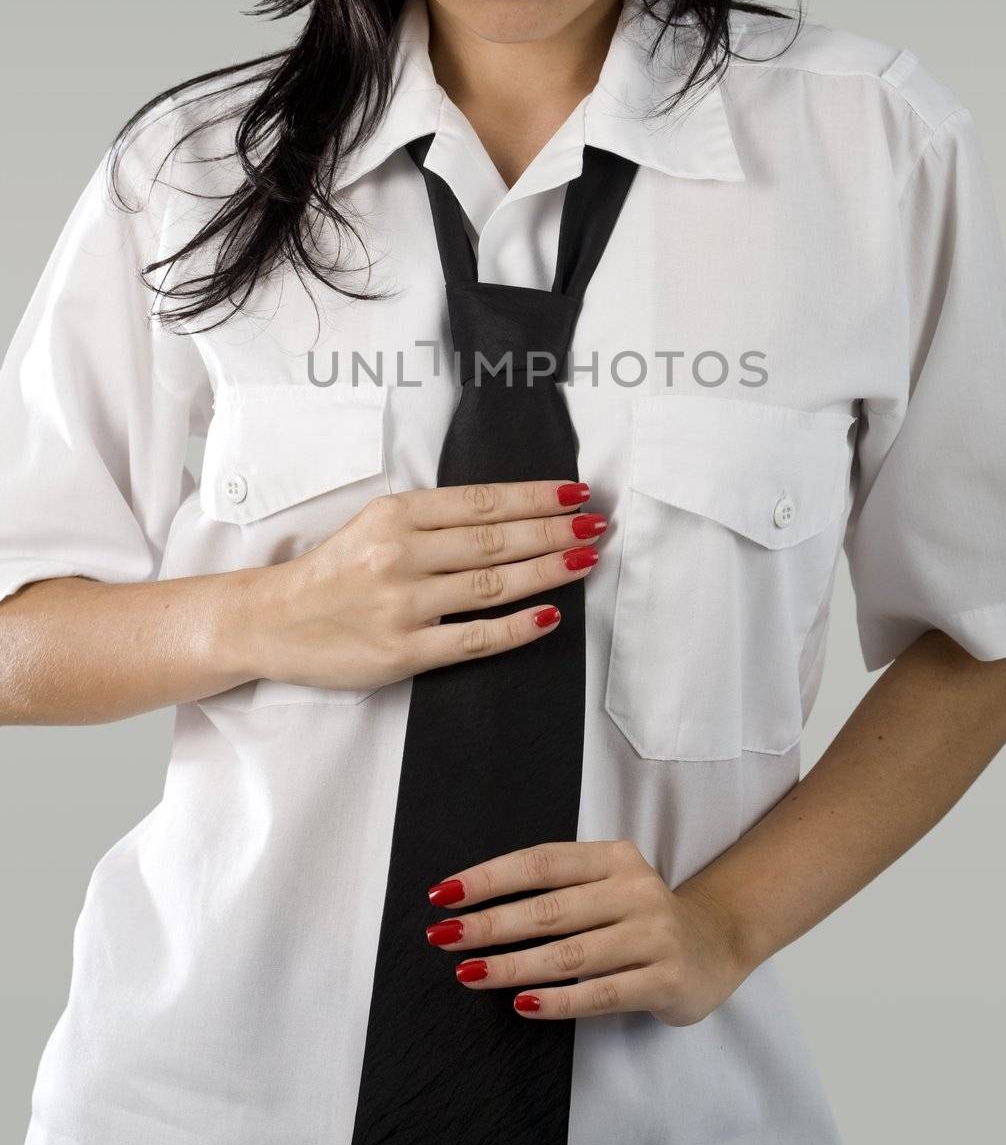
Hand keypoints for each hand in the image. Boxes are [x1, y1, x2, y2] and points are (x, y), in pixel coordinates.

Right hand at [254, 478, 604, 692]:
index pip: (480, 502)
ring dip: (546, 571)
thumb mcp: (374, 523)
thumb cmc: (330, 570)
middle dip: (553, 530)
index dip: (533, 497)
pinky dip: (515, 627)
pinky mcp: (402, 651)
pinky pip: (472, 638)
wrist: (270, 620)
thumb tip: (504, 512)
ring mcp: (402, 604)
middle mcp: (400, 554)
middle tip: (596, 525)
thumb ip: (431, 519)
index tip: (573, 493)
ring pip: (491, 584)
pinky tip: (548, 616)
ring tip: (583, 560)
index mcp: (395, 516)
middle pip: (495, 540)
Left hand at [423, 839, 751, 1025]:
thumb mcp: (607, 883)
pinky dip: (559, 1000)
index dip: (490, 878)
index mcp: (613, 857)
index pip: (541, 863)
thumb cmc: (639, 914)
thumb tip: (476, 904)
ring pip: (571, 954)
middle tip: (442, 937)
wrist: (716, 942)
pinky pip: (601, 993)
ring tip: (469, 973)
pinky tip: (522, 1004)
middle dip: (490, 924)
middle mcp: (634, 890)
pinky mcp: (664, 979)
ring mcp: (652, 935)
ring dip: (514, 965)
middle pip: (550, 909)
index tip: (443, 894)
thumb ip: (558, 888)